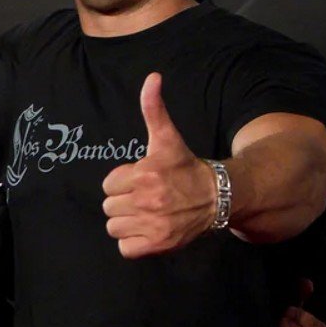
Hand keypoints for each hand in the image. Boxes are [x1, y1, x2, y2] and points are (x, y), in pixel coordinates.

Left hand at [102, 73, 216, 257]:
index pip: (108, 185)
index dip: (122, 183)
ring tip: (146, 214)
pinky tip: (148, 229)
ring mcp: (152, 224)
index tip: (141, 181)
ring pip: (114, 228)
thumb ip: (153, 109)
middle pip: (109, 207)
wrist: (217, 197)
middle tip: (144, 198)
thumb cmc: (186, 167)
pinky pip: (126, 248)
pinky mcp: (157, 245)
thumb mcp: (167, 138)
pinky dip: (133, 243)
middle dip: (123, 202)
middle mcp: (147, 200)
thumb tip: (152, 78)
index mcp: (144, 173)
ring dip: (126, 223)